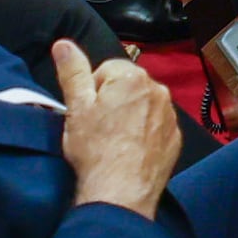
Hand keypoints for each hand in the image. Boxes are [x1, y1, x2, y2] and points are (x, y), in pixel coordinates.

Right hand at [46, 37, 183, 217]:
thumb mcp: (76, 107)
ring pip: (142, 105)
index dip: (91, 91)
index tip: (87, 112)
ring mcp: (169, 115)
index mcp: (132, 77)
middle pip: (126, 86)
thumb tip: (64, 44)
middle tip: (97, 127)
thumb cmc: (96, 151)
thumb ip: (72, 71)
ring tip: (112, 140)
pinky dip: (143, 133)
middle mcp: (157, 90)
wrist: (120, 193)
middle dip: (112, 101)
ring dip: (128, 116)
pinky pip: (155, 126)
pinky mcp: (174, 138)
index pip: (106, 70)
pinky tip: (128, 150)